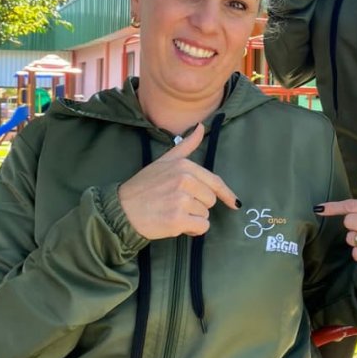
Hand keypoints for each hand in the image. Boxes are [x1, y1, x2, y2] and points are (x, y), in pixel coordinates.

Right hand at [118, 123, 239, 239]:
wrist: (121, 209)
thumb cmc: (143, 186)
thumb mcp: (164, 161)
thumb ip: (186, 146)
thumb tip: (201, 127)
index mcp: (184, 166)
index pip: (215, 182)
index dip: (226, 194)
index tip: (235, 204)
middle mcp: (185, 180)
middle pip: (211, 200)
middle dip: (198, 206)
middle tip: (178, 205)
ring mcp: (181, 200)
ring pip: (205, 215)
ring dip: (193, 218)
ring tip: (173, 213)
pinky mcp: (177, 219)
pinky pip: (201, 227)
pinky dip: (192, 230)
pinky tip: (177, 225)